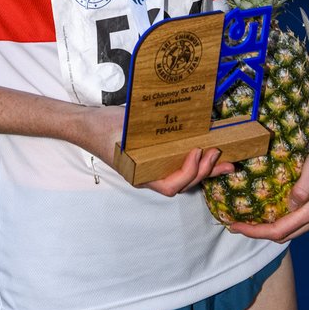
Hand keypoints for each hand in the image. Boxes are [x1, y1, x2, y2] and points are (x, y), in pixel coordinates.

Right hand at [82, 105, 231, 195]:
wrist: (85, 123)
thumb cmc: (103, 128)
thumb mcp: (127, 128)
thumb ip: (151, 130)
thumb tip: (182, 124)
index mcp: (139, 175)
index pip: (171, 186)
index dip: (188, 172)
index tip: (196, 152)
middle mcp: (147, 176)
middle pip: (182, 183)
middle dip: (203, 171)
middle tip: (217, 153)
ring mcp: (150, 169)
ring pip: (182, 176)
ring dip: (203, 169)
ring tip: (223, 160)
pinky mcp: (152, 159)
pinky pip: (175, 165)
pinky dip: (192, 161)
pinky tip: (204, 153)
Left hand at [227, 106, 308, 241]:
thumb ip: (303, 188)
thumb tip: (290, 206)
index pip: (280, 230)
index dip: (256, 231)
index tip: (235, 226)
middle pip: (284, 234)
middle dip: (258, 233)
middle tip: (235, 225)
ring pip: (291, 230)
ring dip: (268, 229)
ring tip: (247, 220)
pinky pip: (297, 221)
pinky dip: (280, 221)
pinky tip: (267, 212)